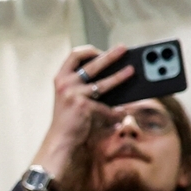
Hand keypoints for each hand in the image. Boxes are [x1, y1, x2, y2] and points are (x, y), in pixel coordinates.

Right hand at [27, 45, 134, 190]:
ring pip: (104, 84)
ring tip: (131, 71)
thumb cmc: (68, 120)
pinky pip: (107, 107)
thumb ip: (83, 85)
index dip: (89, 51)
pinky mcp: (84, 109)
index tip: (101, 50)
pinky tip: (123, 112)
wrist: (59, 141)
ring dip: (120, 77)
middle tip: (124, 49)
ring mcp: (74, 96)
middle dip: (110, 56)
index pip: (74, 55)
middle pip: (92, 65)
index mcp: (60, 79)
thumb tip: (113, 75)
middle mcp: (66, 84)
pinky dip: (116, 111)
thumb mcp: (69, 98)